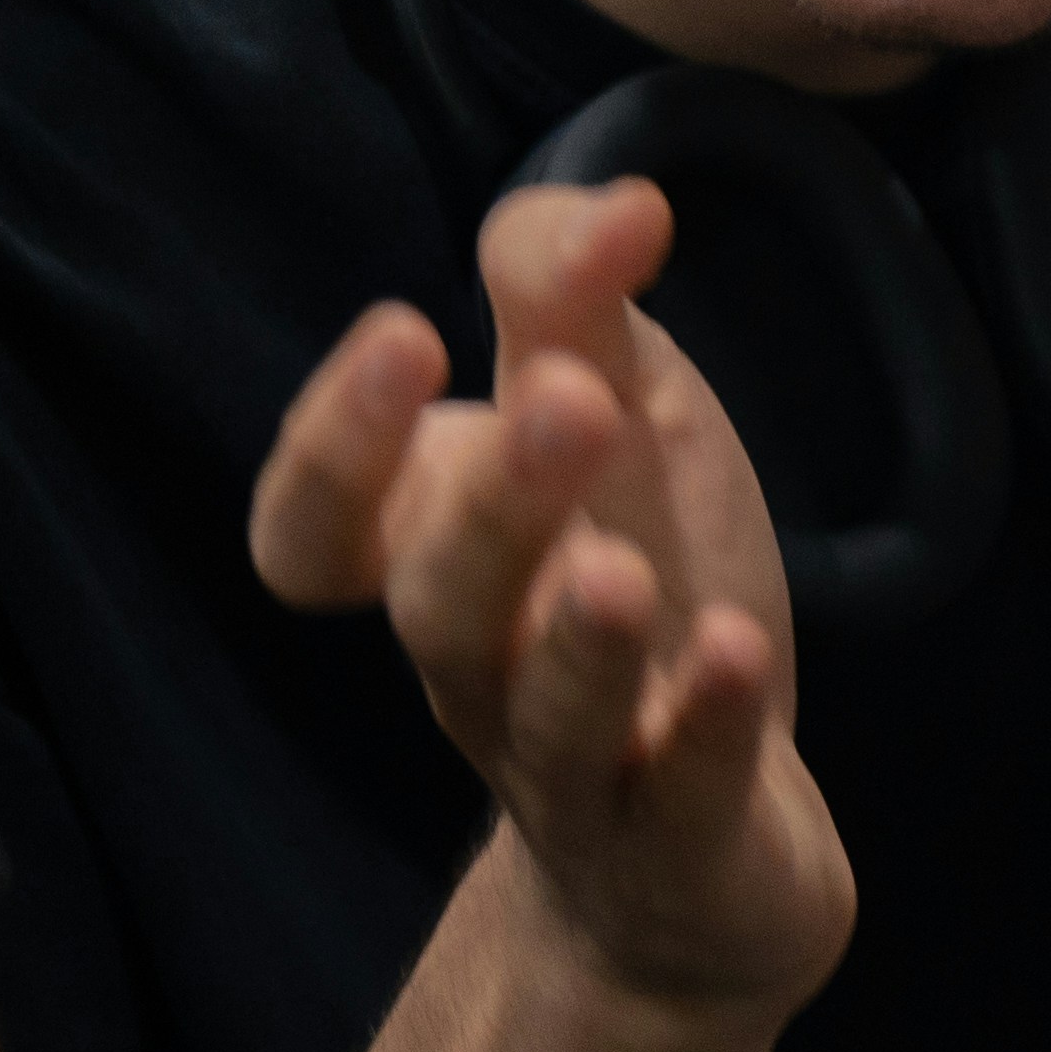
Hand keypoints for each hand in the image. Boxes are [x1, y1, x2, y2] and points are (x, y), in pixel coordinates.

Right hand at [250, 181, 855, 1028]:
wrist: (706, 851)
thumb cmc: (637, 586)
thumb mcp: (621, 419)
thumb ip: (579, 304)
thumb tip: (624, 200)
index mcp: (435, 563)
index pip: (313, 531)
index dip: (334, 446)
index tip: (405, 332)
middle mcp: (482, 670)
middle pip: (441, 604)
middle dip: (493, 503)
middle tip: (567, 401)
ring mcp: (575, 771)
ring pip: (542, 717)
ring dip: (574, 641)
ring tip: (614, 568)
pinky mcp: (682, 844)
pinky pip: (674, 799)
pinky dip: (702, 730)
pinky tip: (736, 655)